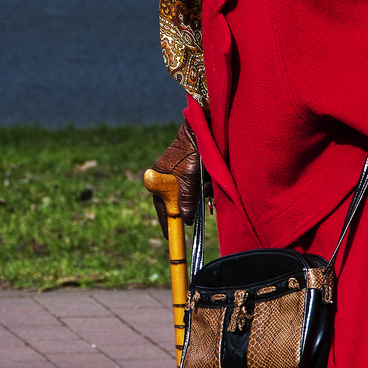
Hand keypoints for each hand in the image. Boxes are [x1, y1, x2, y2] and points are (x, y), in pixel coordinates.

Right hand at [151, 122, 199, 236]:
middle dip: (191, 204)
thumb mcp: (187, 178)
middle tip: (198, 202)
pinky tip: (209, 180)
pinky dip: (206, 187)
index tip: (171, 238)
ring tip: (206, 182)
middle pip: (180, 203)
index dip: (168, 222)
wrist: (205, 129)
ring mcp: (183, 177)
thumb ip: (185, 199)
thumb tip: (186, 220)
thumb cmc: (191, 150)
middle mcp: (169, 179)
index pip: (162, 207)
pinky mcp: (196, 174)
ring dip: (201, 194)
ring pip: (193, 197)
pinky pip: (201, 189)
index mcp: (159, 179)